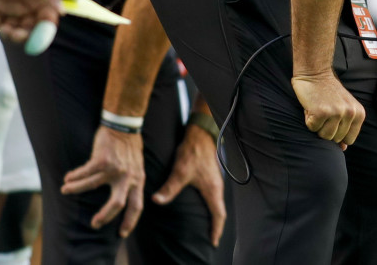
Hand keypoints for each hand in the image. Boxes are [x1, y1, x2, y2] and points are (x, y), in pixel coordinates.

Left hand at [0, 0, 62, 52]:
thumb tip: (61, 12)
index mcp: (46, 2)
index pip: (47, 24)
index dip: (42, 36)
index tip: (34, 46)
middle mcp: (30, 9)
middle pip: (29, 31)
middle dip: (22, 37)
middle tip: (15, 35)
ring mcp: (12, 9)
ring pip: (11, 30)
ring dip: (7, 33)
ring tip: (2, 28)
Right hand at [61, 125, 145, 237]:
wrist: (124, 125)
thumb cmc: (129, 146)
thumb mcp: (137, 165)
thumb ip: (132, 180)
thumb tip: (125, 197)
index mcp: (138, 179)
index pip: (137, 205)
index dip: (130, 220)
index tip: (123, 232)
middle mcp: (128, 176)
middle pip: (118, 204)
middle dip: (105, 217)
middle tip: (94, 224)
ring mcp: (115, 169)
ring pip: (91, 186)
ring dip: (75, 189)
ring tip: (65, 190)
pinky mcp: (102, 160)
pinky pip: (84, 173)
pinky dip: (74, 177)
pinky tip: (67, 178)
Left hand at [152, 124, 225, 246]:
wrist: (200, 135)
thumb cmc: (193, 152)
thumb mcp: (180, 171)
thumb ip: (169, 188)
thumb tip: (156, 201)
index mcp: (212, 190)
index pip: (218, 215)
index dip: (216, 230)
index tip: (212, 242)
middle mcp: (216, 187)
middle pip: (219, 212)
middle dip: (215, 227)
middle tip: (209, 239)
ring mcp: (215, 182)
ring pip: (217, 204)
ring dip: (213, 217)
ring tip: (206, 228)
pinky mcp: (210, 177)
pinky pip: (213, 198)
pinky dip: (210, 207)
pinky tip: (201, 208)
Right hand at [292, 72, 364, 147]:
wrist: (315, 73)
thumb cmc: (329, 92)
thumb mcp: (344, 108)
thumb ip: (346, 128)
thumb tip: (343, 148)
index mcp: (359, 113)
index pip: (349, 140)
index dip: (338, 133)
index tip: (333, 119)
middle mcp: (350, 113)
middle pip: (335, 139)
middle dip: (326, 128)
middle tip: (325, 111)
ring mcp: (336, 113)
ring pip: (324, 136)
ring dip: (318, 125)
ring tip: (319, 109)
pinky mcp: (322, 112)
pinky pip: (312, 128)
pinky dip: (309, 120)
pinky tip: (312, 107)